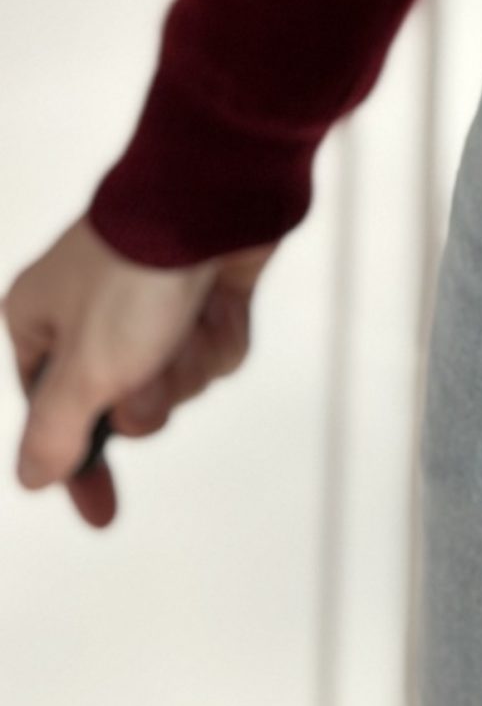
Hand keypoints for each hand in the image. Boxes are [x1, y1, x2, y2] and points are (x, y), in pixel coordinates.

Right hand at [5, 217, 275, 528]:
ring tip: (189, 321)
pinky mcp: (207, 289)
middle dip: (150, 395)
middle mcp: (91, 313)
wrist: (216, 191)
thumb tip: (35, 477)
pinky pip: (215, 344)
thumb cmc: (138, 273)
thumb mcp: (84, 371)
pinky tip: (221, 303)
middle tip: (151, 364)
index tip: (103, 513)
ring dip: (191, 362)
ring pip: (178, 376)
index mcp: (40, 323)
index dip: (77, 467)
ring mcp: (153, 300)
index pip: (51, 418)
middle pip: (124, 404)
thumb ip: (55, 434)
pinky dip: (223, 335)